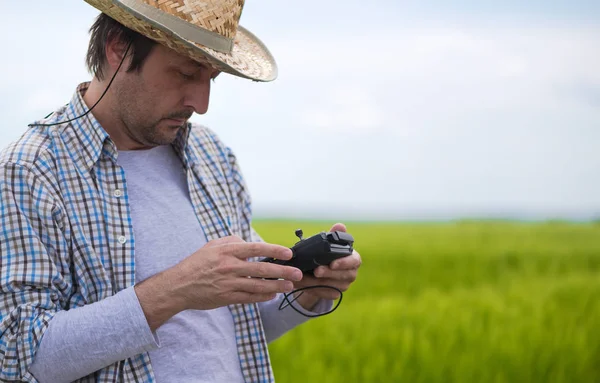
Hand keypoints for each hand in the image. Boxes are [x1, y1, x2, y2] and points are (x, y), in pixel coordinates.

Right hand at [135, 235, 302, 329]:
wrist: (179, 286)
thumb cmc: (197, 263)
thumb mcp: (212, 245)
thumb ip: (232, 241)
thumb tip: (249, 243)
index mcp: (227, 251)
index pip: (256, 249)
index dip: (274, 251)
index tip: (289, 253)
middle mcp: (229, 267)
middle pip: (262, 269)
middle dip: (283, 272)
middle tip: (297, 273)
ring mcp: (229, 284)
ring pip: (258, 286)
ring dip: (277, 286)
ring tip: (290, 286)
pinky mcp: (227, 297)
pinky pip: (249, 298)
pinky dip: (262, 297)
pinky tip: (272, 295)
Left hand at [293, 223, 361, 310]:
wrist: (319, 270)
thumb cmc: (326, 253)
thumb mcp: (328, 243)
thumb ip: (334, 235)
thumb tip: (340, 225)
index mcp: (353, 258)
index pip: (354, 261)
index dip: (344, 263)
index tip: (332, 263)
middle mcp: (351, 273)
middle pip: (342, 275)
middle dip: (328, 273)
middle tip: (316, 271)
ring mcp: (344, 285)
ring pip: (332, 286)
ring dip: (316, 282)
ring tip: (302, 277)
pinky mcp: (335, 293)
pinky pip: (325, 294)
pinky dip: (313, 290)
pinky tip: (303, 285)